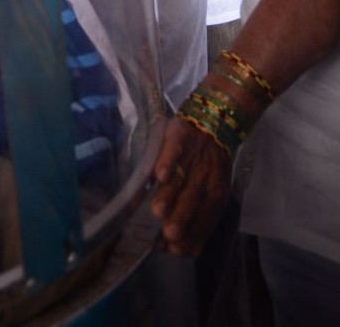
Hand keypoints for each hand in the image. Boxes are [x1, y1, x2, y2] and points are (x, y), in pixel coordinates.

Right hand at [151, 117, 231, 255]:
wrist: (215, 123)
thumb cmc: (208, 164)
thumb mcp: (212, 192)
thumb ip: (200, 219)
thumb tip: (183, 250)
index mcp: (215, 195)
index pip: (204, 219)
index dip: (189, 235)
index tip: (171, 250)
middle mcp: (204, 180)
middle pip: (191, 202)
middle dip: (181, 219)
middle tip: (168, 234)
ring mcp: (192, 159)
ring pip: (180, 179)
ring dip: (170, 195)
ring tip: (158, 211)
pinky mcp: (180, 137)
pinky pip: (174, 151)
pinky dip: (167, 163)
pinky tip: (159, 175)